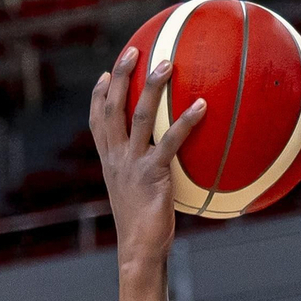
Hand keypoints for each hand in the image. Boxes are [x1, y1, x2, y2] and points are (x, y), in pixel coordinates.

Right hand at [89, 45, 206, 272]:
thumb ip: (147, 178)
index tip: (106, 75)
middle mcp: (116, 158)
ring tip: (168, 63)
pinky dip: (186, 121)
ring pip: (139, 115)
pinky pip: (170, 141)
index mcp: (109, 162)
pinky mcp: (152, 173)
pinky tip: (203, 107)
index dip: (99, 96)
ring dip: (152, 86)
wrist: (139, 250)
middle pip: (113, 107)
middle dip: (121, 75)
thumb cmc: (144, 230)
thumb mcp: (138, 199)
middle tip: (134, 50)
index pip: (97, 121)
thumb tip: (168, 173)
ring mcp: (132, 164)